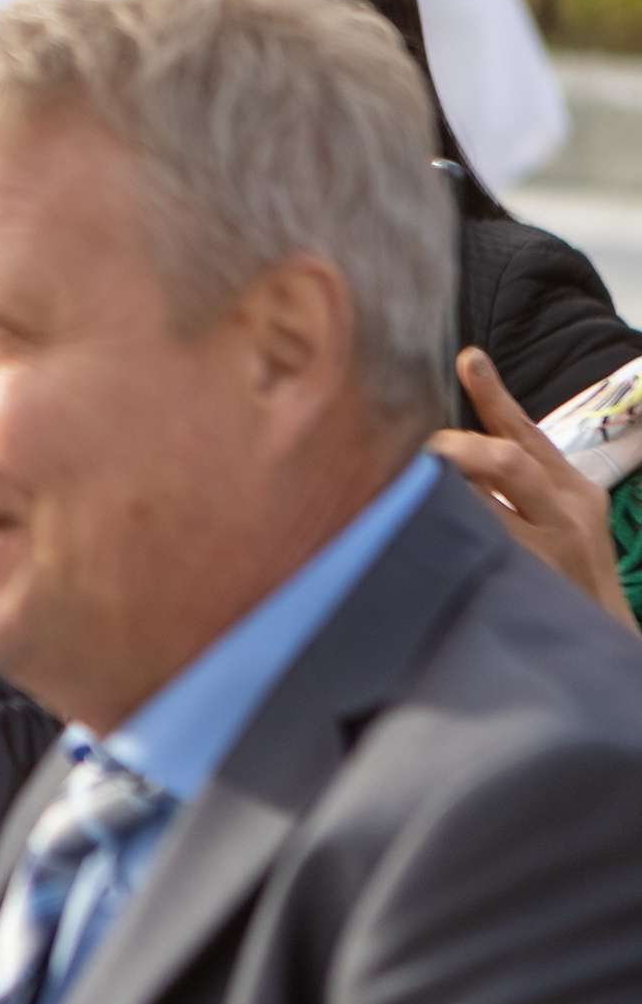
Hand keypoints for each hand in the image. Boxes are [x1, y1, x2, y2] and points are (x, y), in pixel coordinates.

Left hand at [429, 347, 637, 631]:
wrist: (603, 644)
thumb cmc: (567, 576)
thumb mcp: (558, 521)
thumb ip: (516, 487)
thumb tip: (450, 453)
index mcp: (573, 489)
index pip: (527, 434)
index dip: (495, 396)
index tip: (469, 359)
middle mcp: (566, 512)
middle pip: (506, 461)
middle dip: (455, 450)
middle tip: (419, 449)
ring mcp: (548, 550)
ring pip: (485, 505)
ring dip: (437, 491)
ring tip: (399, 485)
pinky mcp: (526, 583)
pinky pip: (474, 550)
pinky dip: (439, 536)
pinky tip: (406, 533)